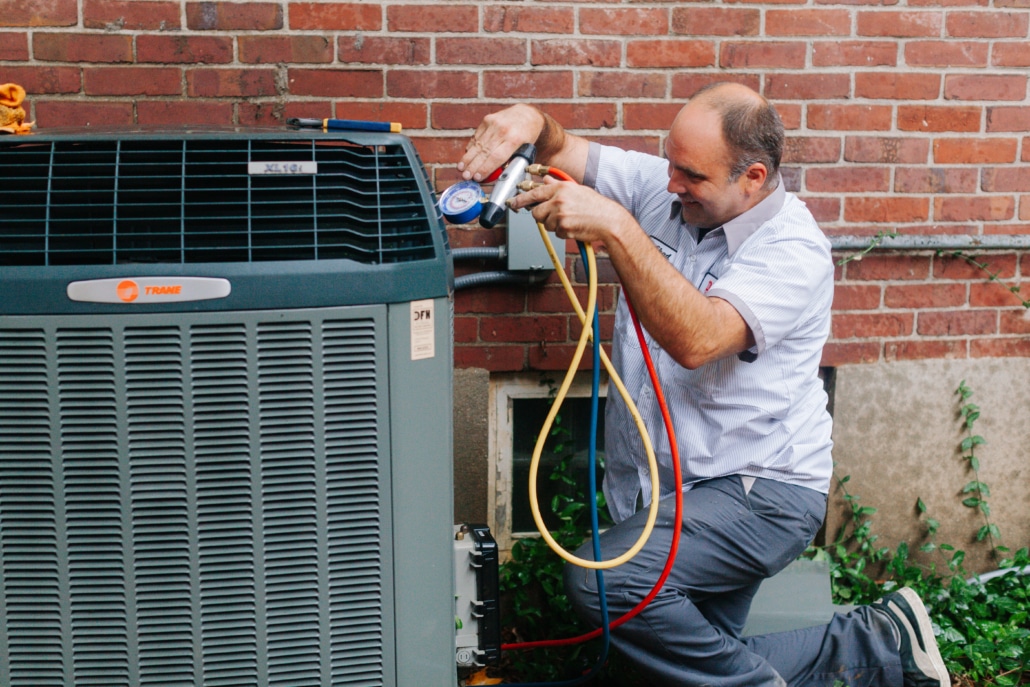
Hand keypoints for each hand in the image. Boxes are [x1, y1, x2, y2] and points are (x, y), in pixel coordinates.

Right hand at [458, 104, 544, 181]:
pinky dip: (471, 147)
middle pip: (484, 152)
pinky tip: (466, 156)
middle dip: (473, 166)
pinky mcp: (487, 120)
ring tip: (461, 168)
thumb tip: (496, 174)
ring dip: (468, 158)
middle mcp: (503, 130)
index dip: (485, 168)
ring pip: (478, 144)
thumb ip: (511, 160)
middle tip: (465, 176)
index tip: (477, 177)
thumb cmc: (527, 135)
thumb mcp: (526, 149)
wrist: (527, 113)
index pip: (496, 157)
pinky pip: (477, 136)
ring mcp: (494, 123)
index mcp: (515, 139)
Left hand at [511, 176, 635, 248]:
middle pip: (537, 212)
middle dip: (542, 216)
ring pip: (545, 224)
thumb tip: (546, 180)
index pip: (535, 193)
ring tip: (570, 220)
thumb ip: (558, 186)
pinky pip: (556, 232)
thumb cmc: (595, 206)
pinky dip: (563, 232)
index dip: (521, 199)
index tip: (513, 202)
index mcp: (561, 188)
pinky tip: (574, 226)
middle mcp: (559, 199)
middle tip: (554, 216)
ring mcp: (560, 214)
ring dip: (554, 225)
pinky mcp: (563, 227)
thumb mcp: (577, 190)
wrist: (608, 220)